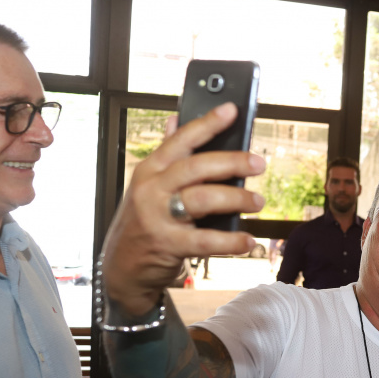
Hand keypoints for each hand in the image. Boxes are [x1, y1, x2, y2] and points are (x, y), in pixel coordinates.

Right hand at [102, 102, 264, 314]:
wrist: (120, 267)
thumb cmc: (142, 222)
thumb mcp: (148, 185)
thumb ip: (167, 154)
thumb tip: (176, 120)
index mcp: (150, 170)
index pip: (181, 140)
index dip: (207, 123)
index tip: (231, 110)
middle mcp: (151, 189)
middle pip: (196, 167)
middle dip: (231, 162)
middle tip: (258, 163)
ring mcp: (157, 217)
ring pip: (202, 199)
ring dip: (235, 198)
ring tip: (257, 201)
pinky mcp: (167, 244)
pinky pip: (204, 241)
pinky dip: (230, 241)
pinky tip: (247, 240)